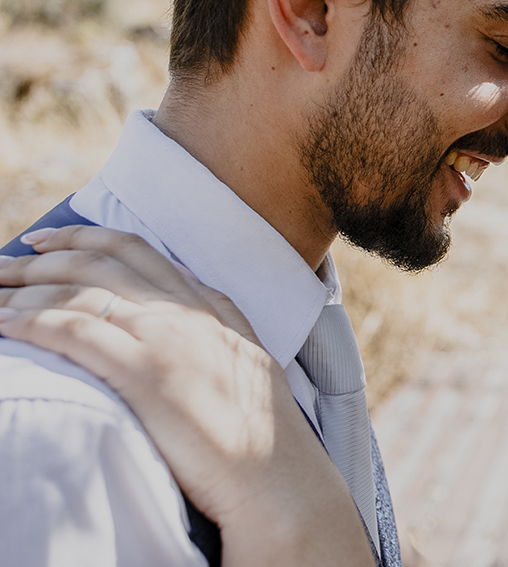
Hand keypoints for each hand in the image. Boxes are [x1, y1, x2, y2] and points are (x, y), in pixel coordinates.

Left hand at [0, 226, 373, 566]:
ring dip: (24, 290)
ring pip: (80, 291)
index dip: (86, 238)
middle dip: (42, 259)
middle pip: (101, 262)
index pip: (138, 251)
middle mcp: (185, 312)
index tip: (50, 241)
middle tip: (3, 265)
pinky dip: (30, 322)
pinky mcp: (143, 372)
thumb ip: (217, 327)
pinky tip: (5, 326)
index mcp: (210, 306)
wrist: (277, 474)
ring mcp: (165, 338)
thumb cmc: (262, 435)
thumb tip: (191, 312)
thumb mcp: (246, 361)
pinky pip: (72, 331)